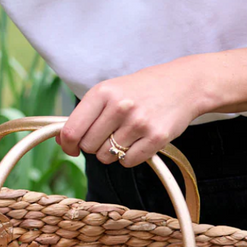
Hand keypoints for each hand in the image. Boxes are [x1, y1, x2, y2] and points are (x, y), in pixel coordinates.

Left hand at [56, 57, 207, 167]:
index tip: (71, 148)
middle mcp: (119, 106)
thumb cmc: (142, 90)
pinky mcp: (155, 138)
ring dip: (112, 152)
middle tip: (109, 134)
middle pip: (89, 147)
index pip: (72, 130)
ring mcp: (138, 123)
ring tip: (126, 135)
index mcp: (103, 92)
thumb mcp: (111, 91)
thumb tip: (61, 140)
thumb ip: (85, 114)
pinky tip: (139, 141)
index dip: (67, 145)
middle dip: (94, 146)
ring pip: (107, 157)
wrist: (185, 84)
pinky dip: (129, 157)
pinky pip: (127, 162)